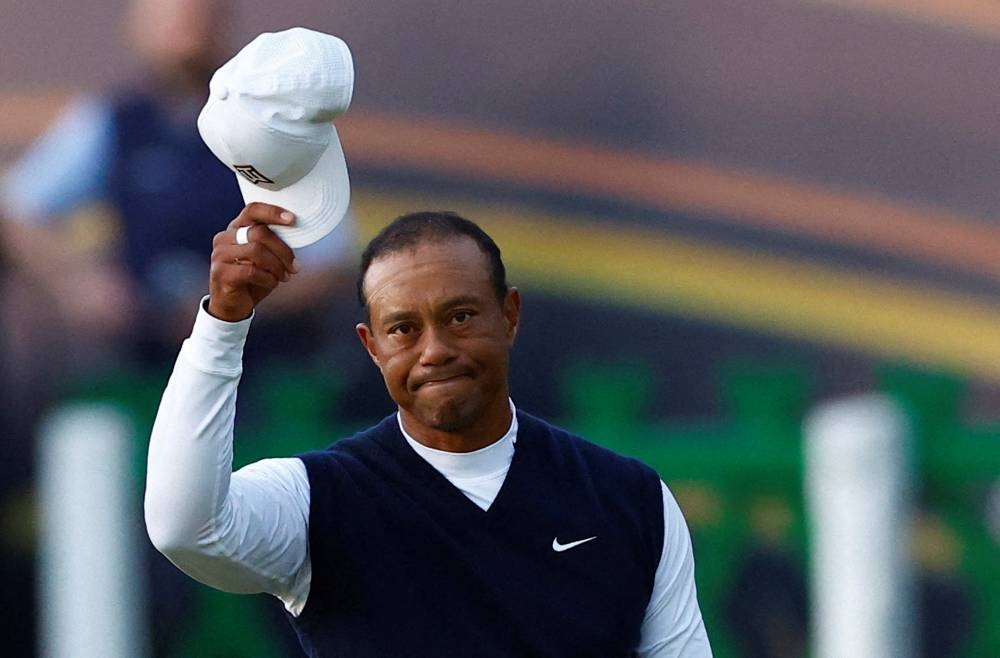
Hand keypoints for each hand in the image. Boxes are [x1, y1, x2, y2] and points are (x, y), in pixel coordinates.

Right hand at [208, 203, 298, 320]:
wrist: (232, 305)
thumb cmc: (251, 278)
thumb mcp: (264, 257)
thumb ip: (272, 244)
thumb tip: (298, 235)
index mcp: (236, 229)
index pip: (252, 210)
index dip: (272, 212)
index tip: (292, 219)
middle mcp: (224, 238)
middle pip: (259, 233)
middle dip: (283, 250)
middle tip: (294, 266)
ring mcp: (220, 255)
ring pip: (256, 251)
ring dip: (277, 266)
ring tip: (284, 276)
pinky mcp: (220, 273)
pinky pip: (250, 271)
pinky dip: (267, 278)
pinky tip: (271, 283)